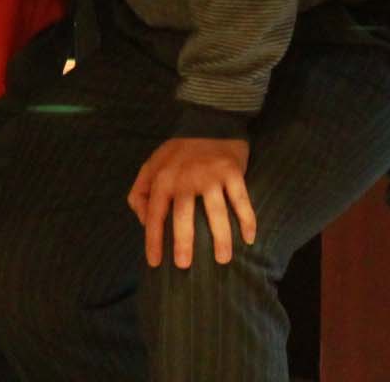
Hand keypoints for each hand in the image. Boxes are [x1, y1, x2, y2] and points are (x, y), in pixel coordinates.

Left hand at [129, 136, 257, 266]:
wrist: (209, 123)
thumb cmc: (178, 153)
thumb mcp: (151, 165)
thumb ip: (141, 191)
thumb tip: (142, 221)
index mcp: (163, 178)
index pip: (155, 214)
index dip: (152, 240)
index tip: (154, 262)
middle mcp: (185, 178)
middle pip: (183, 216)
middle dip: (183, 243)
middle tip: (184, 266)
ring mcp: (210, 175)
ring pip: (216, 213)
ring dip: (220, 238)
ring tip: (223, 259)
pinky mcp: (232, 172)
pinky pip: (241, 201)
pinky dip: (247, 220)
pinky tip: (249, 239)